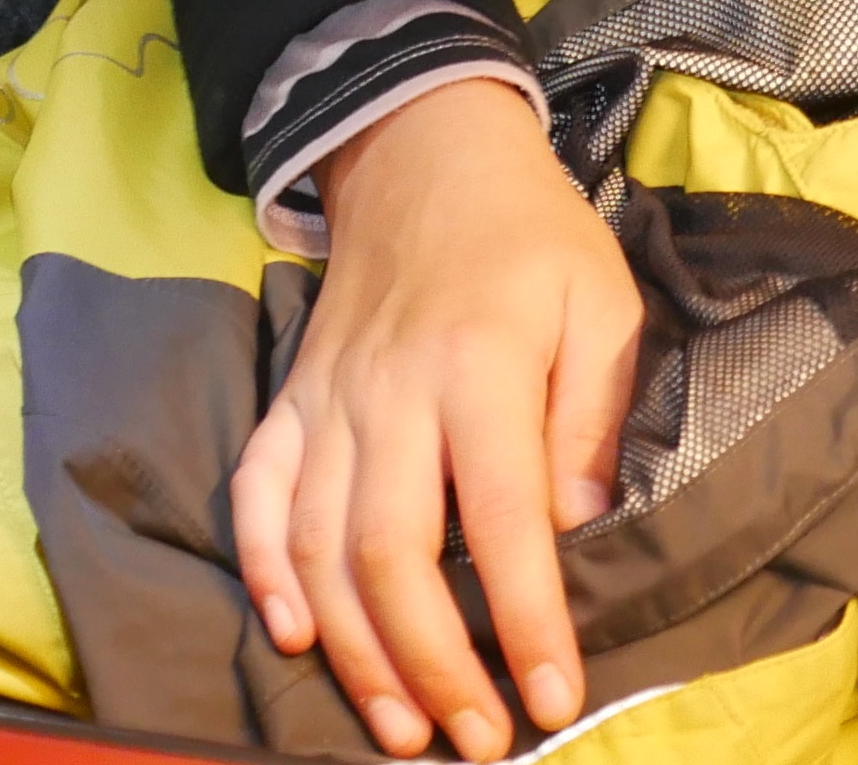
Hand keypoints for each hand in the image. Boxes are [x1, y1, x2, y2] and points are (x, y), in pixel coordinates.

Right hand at [234, 78, 644, 760]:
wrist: (424, 151)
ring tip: (400, 724)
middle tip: (475, 738)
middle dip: (432, 662)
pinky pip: (257, 492)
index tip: (553, 699)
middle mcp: (392, 391)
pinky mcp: (292, 399)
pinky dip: (262, 567)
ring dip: (354, 647)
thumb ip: (591, 415)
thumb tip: (578, 524)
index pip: (501, 518)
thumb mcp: (600, 302)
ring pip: (319, 543)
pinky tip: (291, 634)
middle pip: (392, 552)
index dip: (523, 620)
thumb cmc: (531, 236)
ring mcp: (329, 398)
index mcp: (482, 365)